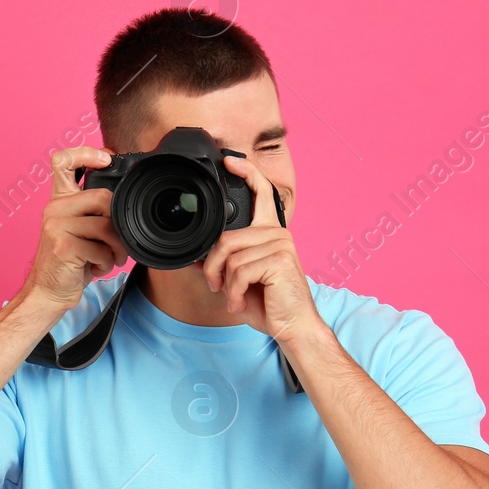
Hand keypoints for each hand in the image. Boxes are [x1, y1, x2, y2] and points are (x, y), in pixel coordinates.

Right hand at [21, 147, 130, 311]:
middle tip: (117, 243)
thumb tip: (123, 198)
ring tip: (109, 258)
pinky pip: (101, 248)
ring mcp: (56, 225)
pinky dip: (106, 262)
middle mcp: (54, 208)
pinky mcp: (63, 245)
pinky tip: (96, 267)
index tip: (106, 160)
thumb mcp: (79, 230)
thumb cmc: (69, 262)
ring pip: (106, 225)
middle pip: (103, 197)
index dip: (85, 153)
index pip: (62, 161)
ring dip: (116, 248)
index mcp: (59, 200)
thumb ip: (93, 211)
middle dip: (118, 224)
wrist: (47, 291)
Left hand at [201, 154, 322, 342]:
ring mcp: (280, 244)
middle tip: (218, 286)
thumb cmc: (270, 303)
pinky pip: (239, 271)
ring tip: (234, 296)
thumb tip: (195, 256)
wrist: (293, 327)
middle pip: (226, 237)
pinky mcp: (280, 259)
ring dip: (224, 283)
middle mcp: (278, 233)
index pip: (262, 193)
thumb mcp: (240, 281)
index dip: (246, 173)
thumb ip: (222, 263)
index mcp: (271, 232)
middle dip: (213, 266)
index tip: (230, 161)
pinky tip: (241, 302)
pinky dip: (234, 292)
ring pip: (229, 255)